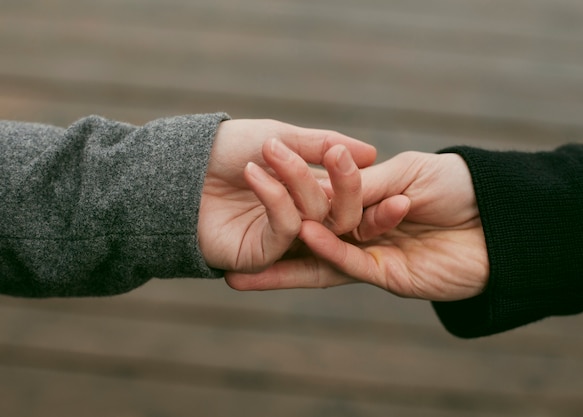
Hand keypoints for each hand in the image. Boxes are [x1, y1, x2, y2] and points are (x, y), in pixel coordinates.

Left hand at [197, 119, 374, 271]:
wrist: (180, 166)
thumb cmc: (228, 148)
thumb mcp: (279, 137)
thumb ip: (324, 145)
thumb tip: (371, 153)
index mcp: (308, 194)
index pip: (347, 195)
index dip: (355, 178)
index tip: (359, 156)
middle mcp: (301, 220)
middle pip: (342, 214)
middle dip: (345, 185)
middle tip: (339, 156)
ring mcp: (282, 241)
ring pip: (316, 219)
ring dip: (297, 181)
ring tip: (270, 149)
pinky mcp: (261, 256)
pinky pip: (285, 231)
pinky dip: (275, 199)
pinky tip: (254, 175)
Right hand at [226, 152, 488, 300]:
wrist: (503, 218)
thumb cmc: (459, 185)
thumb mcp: (403, 172)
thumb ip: (360, 182)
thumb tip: (318, 189)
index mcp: (364, 203)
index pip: (314, 203)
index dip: (283, 198)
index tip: (250, 187)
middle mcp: (361, 232)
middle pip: (307, 237)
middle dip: (269, 240)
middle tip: (228, 246)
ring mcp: (372, 256)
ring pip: (318, 260)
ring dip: (282, 262)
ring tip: (241, 269)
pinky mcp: (388, 276)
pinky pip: (349, 262)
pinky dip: (326, 250)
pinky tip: (303, 236)